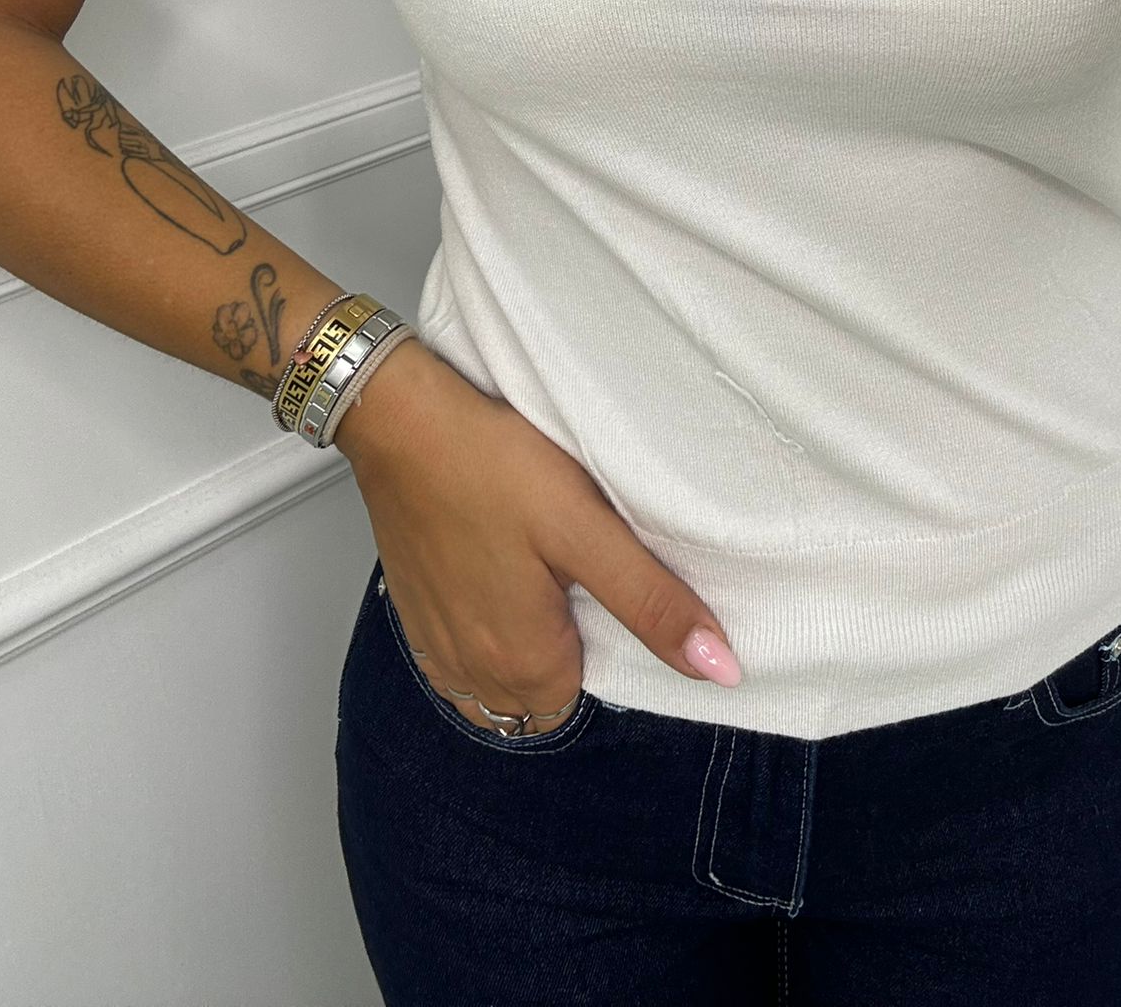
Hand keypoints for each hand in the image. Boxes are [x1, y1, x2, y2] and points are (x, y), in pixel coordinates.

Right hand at [333, 336, 740, 733]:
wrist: (402, 421)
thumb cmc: (491, 465)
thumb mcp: (587, 530)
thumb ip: (651, 604)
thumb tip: (718, 669)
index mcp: (524, 665)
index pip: (588, 699)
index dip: (611, 653)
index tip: (615, 596)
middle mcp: (473, 673)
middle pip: (543, 698)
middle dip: (569, 655)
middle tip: (581, 578)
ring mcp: (437, 647)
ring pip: (499, 683)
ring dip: (525, 650)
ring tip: (544, 580)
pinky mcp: (415, 614)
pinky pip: (463, 657)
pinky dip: (487, 633)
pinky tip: (501, 578)